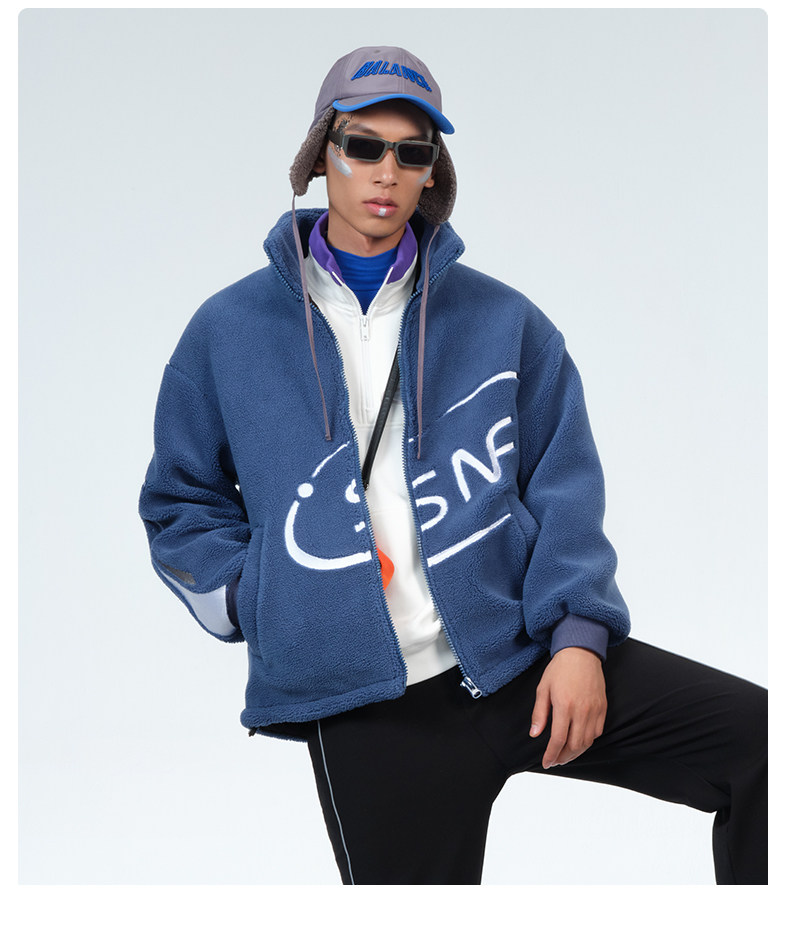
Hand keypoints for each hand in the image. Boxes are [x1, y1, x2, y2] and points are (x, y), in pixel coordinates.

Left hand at [530, 646, 606, 769]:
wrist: (581, 653)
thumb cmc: (559, 669)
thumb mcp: (543, 689)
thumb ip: (539, 714)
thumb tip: (535, 734)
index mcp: (564, 706)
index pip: (558, 739)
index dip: (552, 755)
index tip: (546, 762)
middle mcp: (581, 711)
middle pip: (575, 745)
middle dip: (563, 757)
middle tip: (554, 761)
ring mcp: (594, 710)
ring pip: (587, 742)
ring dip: (576, 753)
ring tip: (565, 755)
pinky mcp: (603, 708)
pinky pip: (597, 732)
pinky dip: (588, 741)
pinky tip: (579, 742)